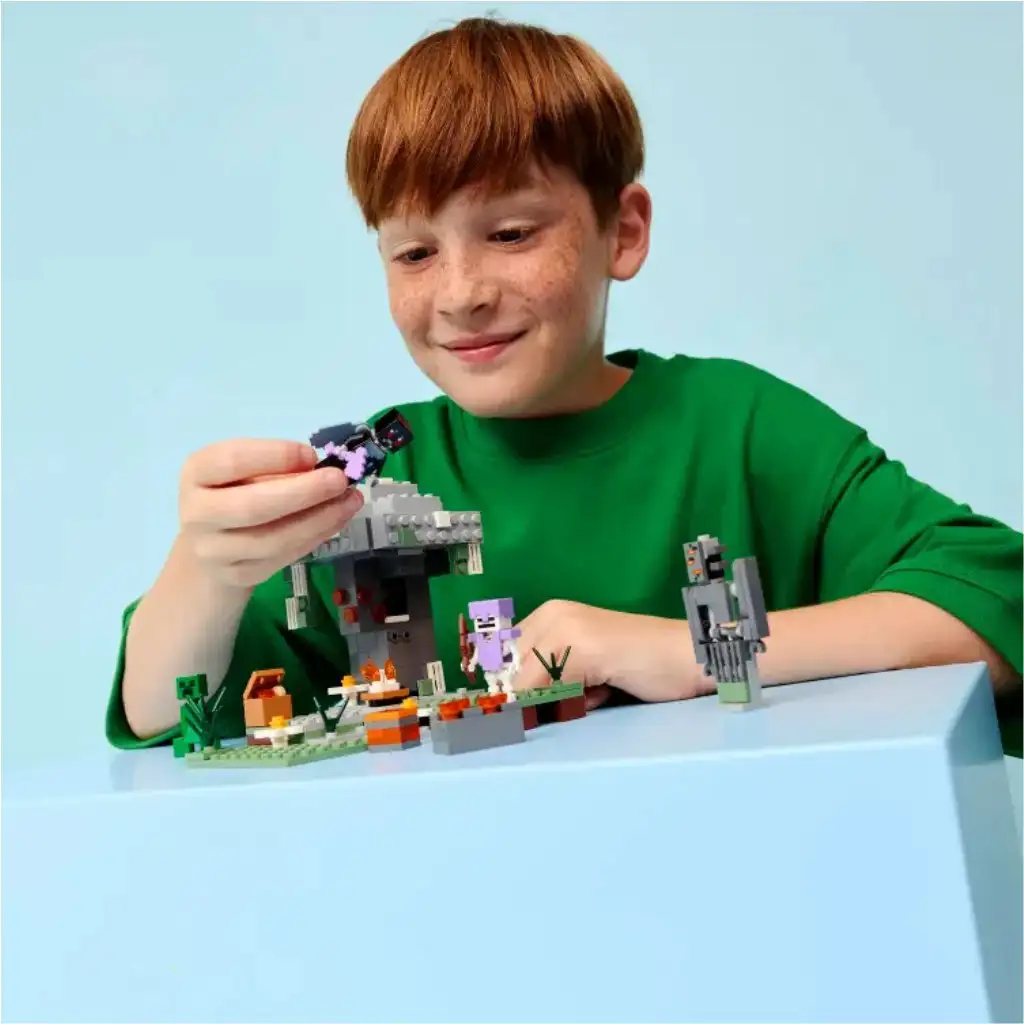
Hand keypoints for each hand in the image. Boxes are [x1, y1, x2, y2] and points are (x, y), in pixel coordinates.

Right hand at [177, 439, 363, 589]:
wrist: (210, 547)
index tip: (313, 455)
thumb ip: (276, 468)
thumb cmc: (234, 495)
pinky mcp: (237, 576)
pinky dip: (314, 538)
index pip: (232, 461)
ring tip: (350, 501)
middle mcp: (197, 514)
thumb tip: (322, 468)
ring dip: (319, 519)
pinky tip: (336, 521)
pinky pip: (282, 558)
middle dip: (304, 493)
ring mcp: (214, 551)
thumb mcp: (245, 472)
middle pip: (253, 506)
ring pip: (272, 539)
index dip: (276, 456)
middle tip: (340, 481)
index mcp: (197, 473)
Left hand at [512, 600, 708, 709]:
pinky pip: (548, 691)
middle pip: (510, 676)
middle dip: (535, 700)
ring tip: (597, 689)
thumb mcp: (582, 671)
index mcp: (549, 615)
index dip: (512, 693)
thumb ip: (547, 679)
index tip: (534, 706)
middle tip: (582, 695)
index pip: (503, 662)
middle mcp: (552, 613)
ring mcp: (565, 626)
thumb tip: (503, 708)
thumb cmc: (643, 669)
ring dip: (557, 703)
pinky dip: (570, 705)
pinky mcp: (581, 645)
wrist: (692, 659)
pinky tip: (604, 689)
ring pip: (526, 686)